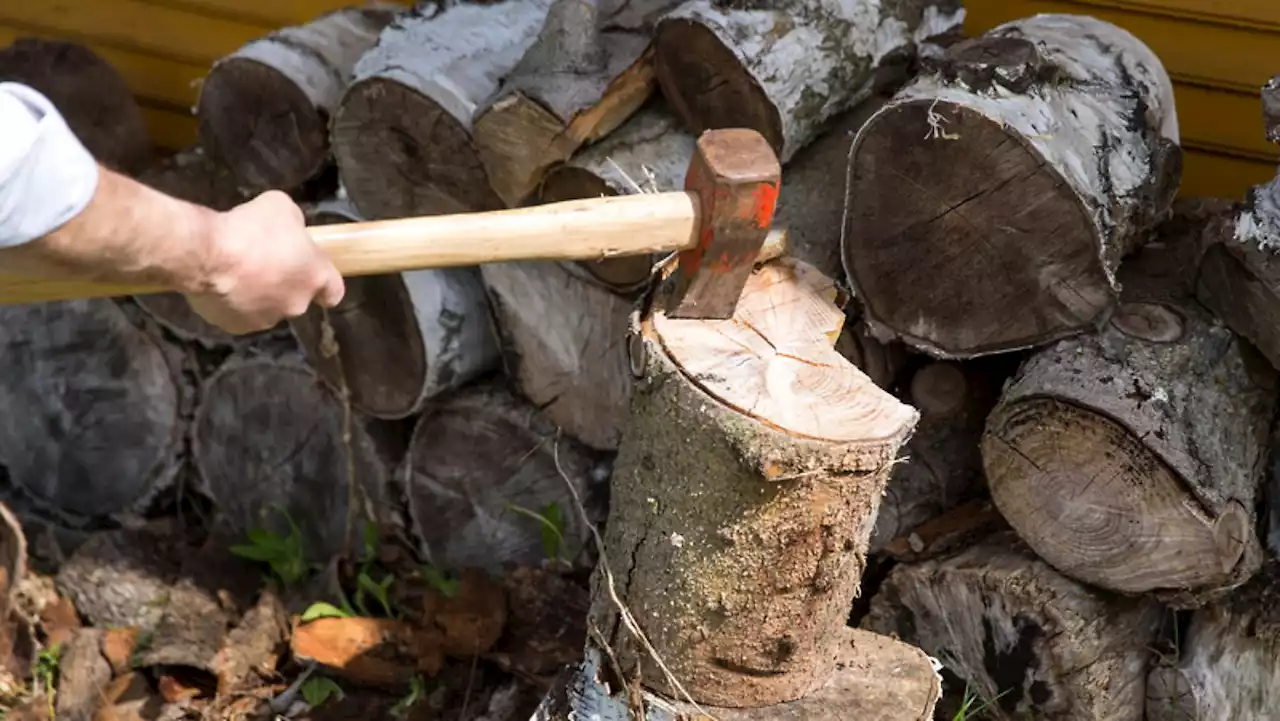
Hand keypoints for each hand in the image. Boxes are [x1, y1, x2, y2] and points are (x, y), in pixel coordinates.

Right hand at [184, 190, 344, 334]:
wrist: (206, 255)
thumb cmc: (250, 228)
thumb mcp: (281, 208)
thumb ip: (293, 225)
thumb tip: (290, 232)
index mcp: (316, 276)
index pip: (334, 291)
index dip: (324, 284)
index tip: (311, 275)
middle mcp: (296, 305)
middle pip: (296, 296)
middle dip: (283, 282)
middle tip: (262, 261)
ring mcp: (266, 319)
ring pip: (267, 306)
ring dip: (258, 293)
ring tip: (235, 271)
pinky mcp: (236, 327)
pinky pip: (238, 314)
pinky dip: (232, 303)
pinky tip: (219, 283)